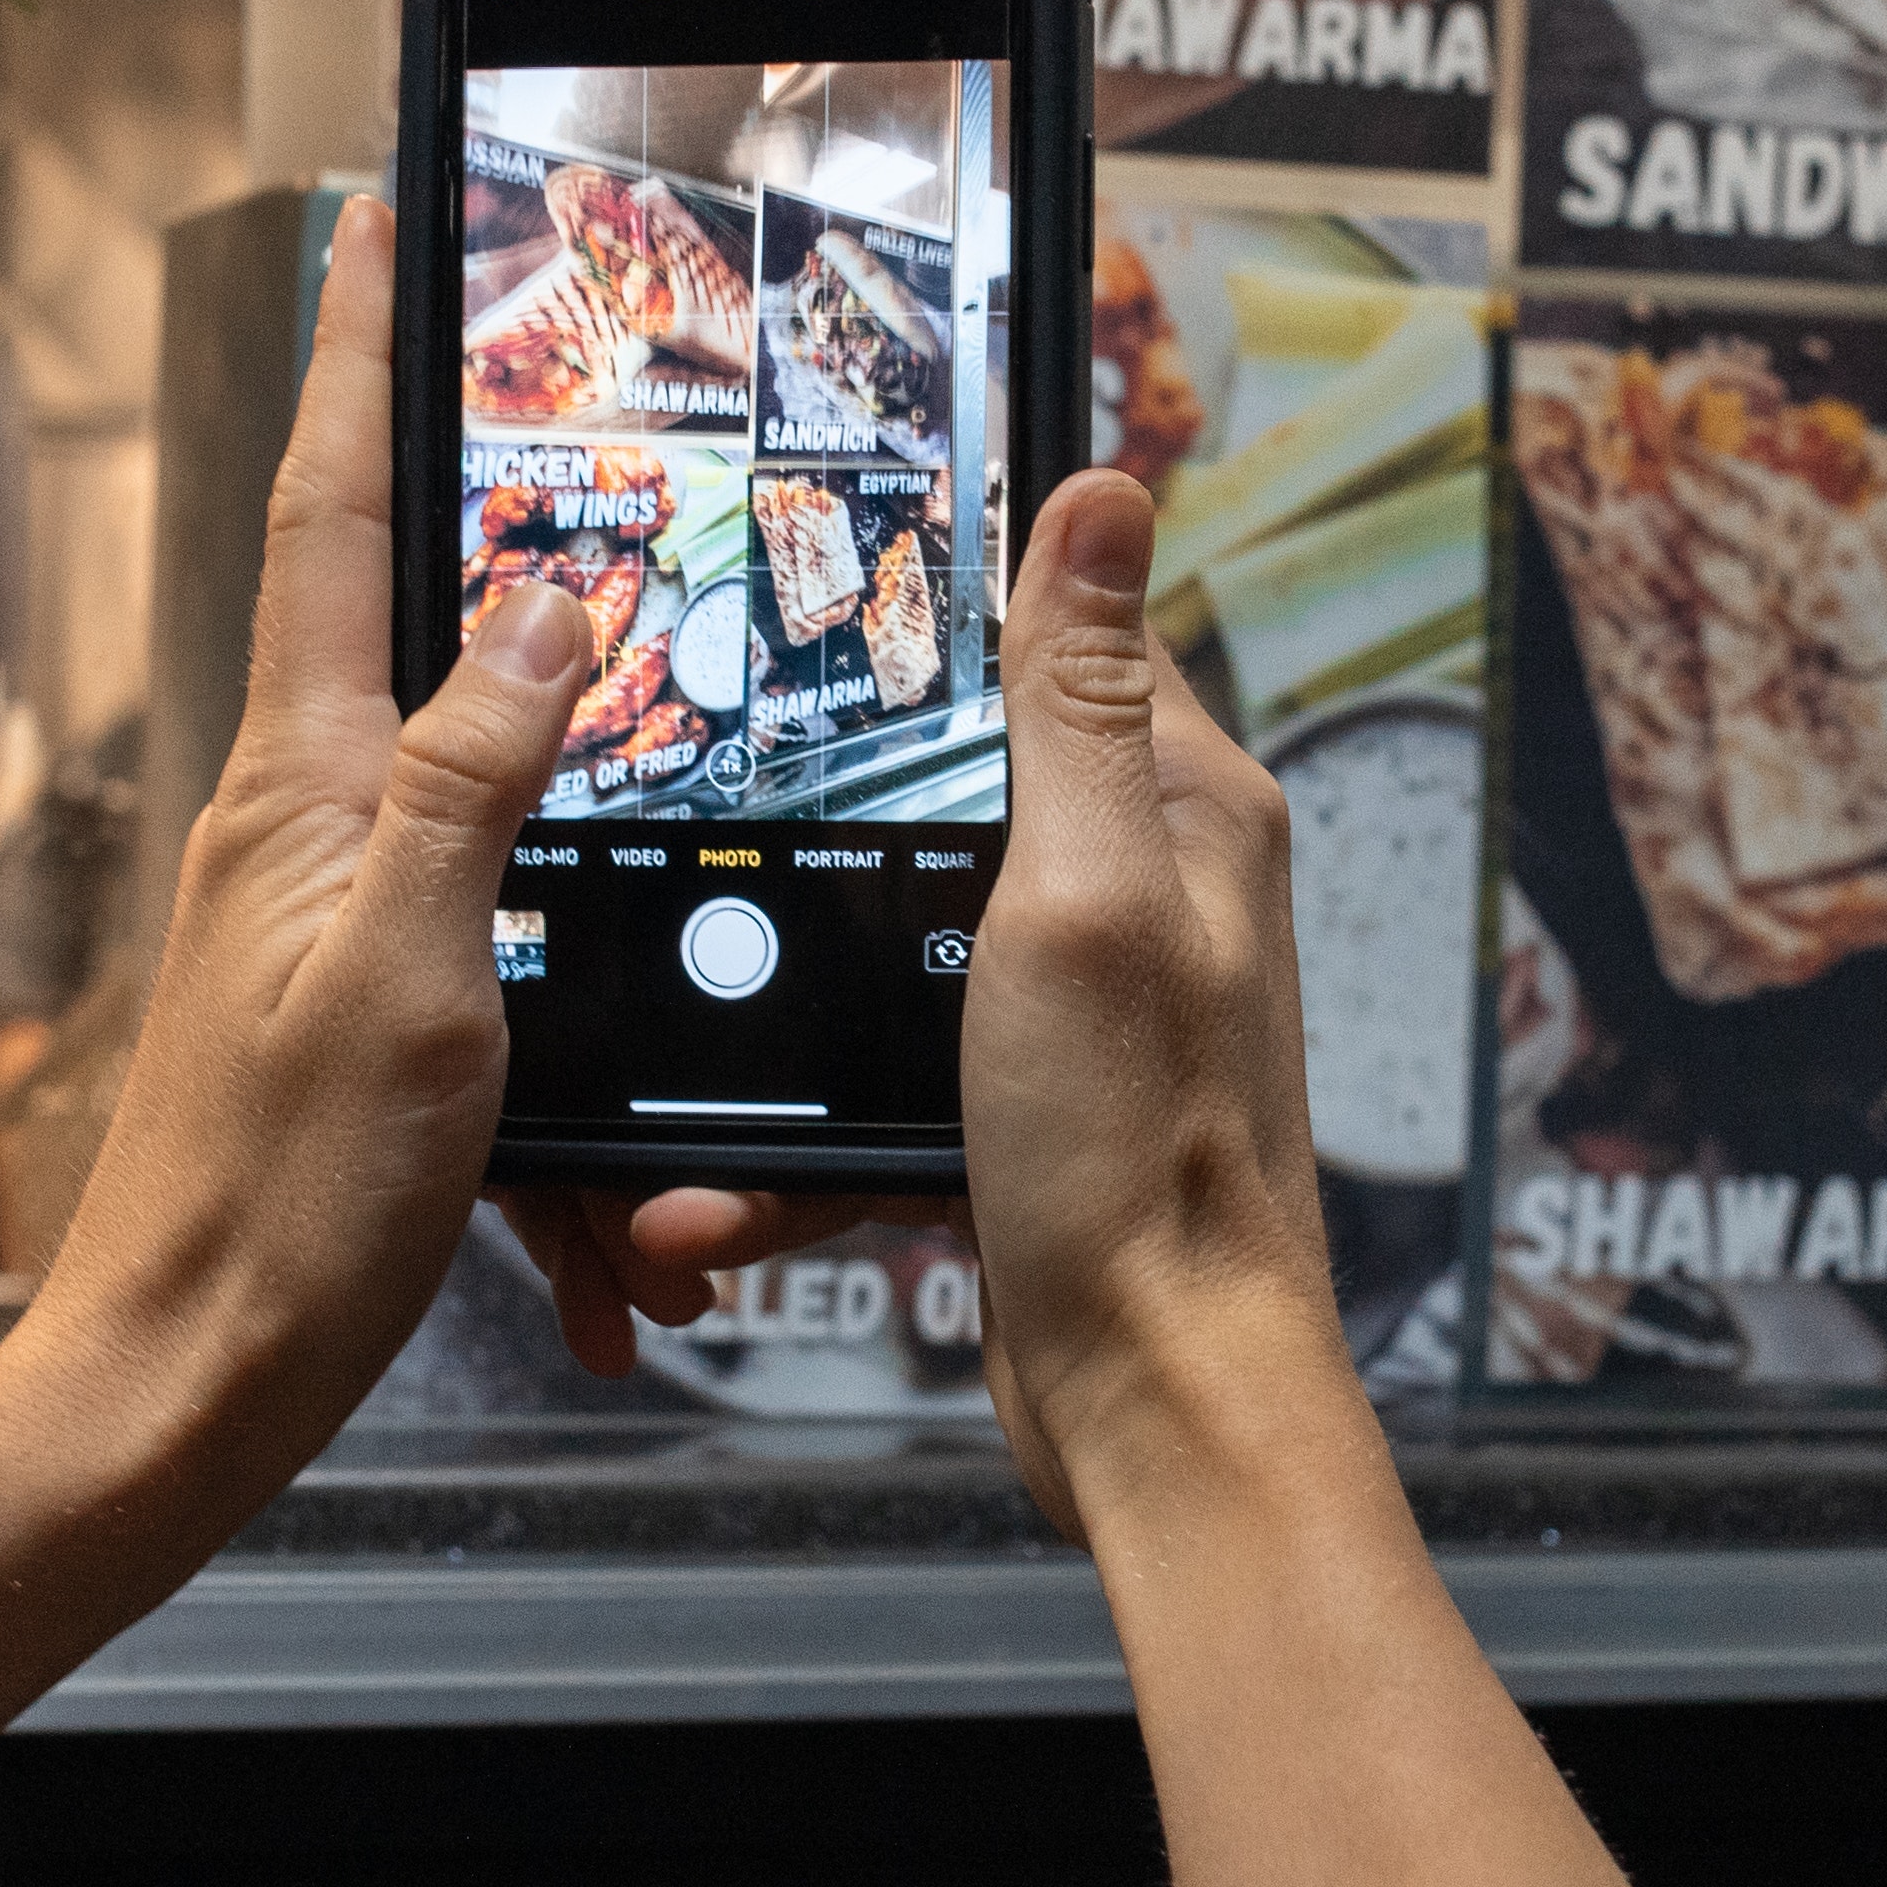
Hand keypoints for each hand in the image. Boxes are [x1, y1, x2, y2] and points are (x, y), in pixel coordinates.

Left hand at [19, 197, 592, 1503]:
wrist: (175, 1397)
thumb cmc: (278, 1208)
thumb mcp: (417, 973)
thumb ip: (474, 774)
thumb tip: (549, 602)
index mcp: (299, 785)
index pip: (335, 517)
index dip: (366, 362)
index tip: (384, 221)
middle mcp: (295, 827)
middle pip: (403, 623)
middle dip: (485, 520)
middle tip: (550, 399)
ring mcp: (318, 921)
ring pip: (481, 818)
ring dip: (574, 841)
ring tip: (648, 852)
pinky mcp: (348, 1017)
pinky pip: (494, 983)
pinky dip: (577, 1097)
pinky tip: (615, 1227)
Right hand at [489, 473, 1336, 1466]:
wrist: (1152, 1400)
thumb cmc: (1141, 1159)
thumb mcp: (1086, 892)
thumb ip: (1079, 702)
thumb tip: (1105, 486)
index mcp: (1186, 813)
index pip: (1073, 635)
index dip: (952, 600)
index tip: (823, 583)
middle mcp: (1151, 894)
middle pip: (959, 778)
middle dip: (833, 805)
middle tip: (711, 802)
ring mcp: (1087, 1006)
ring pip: (894, 939)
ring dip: (796, 995)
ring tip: (700, 1049)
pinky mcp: (1027, 1107)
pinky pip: (882, 1078)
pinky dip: (803, 1136)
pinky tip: (725, 1188)